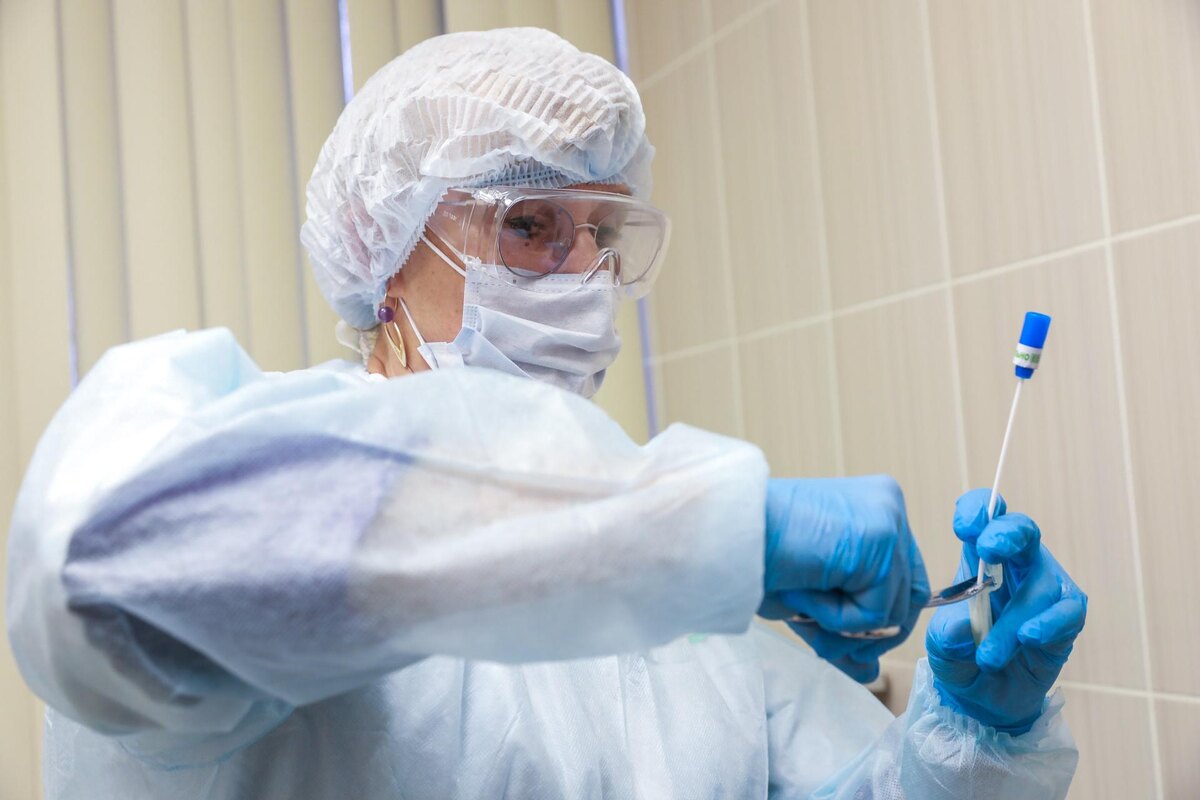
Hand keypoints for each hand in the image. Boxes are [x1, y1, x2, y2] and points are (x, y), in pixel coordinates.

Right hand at [758, 476, 929, 682]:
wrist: (724, 531)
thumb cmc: (755, 556)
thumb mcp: (811, 596)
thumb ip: (845, 627)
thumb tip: (871, 671)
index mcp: (874, 507)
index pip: (903, 580)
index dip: (874, 620)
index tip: (833, 635)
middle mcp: (889, 506)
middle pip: (908, 599)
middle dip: (864, 634)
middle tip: (819, 640)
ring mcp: (889, 520)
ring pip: (893, 612)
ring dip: (840, 627)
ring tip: (798, 605)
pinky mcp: (881, 539)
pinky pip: (874, 613)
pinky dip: (834, 619)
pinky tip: (800, 591)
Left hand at [926, 489, 1086, 733]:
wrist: (983, 696)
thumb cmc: (960, 655)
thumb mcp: (942, 646)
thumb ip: (948, 636)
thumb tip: (964, 628)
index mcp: (979, 556)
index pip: (985, 514)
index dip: (978, 510)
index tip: (964, 527)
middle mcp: (1015, 565)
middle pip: (1022, 530)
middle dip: (1006, 533)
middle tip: (987, 550)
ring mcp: (1044, 589)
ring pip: (1040, 584)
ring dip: (1013, 618)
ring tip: (988, 656)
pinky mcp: (1066, 619)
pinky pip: (1067, 611)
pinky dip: (1048, 623)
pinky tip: (1028, 637)